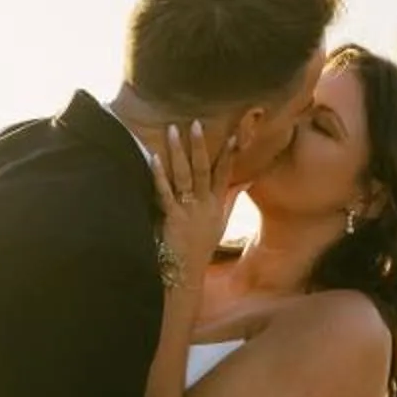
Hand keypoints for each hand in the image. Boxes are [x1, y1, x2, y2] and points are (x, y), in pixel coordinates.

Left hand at [147, 122, 232, 290]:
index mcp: (217, 205)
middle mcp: (205, 205)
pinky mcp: (173, 217)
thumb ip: (229, 200)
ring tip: (172, 131)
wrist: (187, 273)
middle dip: (200, 146)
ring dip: (178, 152)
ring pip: (185, 176)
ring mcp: (189, 210)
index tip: (233, 135)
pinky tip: (154, 158)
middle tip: (195, 123)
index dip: (229, 155)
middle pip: (204, 170)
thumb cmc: (201, 248)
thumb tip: (242, 183)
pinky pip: (165, 192)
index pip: (225, 175)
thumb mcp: (220, 223)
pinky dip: (159, 175)